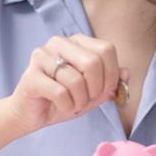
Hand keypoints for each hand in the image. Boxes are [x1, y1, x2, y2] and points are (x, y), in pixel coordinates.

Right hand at [2, 34, 127, 134]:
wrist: (29, 115)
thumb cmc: (62, 100)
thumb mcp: (92, 93)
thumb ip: (110, 82)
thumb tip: (126, 73)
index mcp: (76, 41)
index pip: (106, 49)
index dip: (112, 74)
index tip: (106, 91)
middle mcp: (58, 42)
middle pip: (92, 62)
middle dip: (96, 88)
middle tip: (89, 99)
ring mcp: (42, 56)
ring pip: (76, 80)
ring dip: (80, 101)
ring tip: (73, 104)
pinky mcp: (30, 76)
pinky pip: (61, 93)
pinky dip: (67, 106)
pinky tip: (61, 106)